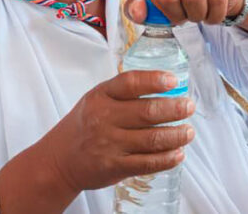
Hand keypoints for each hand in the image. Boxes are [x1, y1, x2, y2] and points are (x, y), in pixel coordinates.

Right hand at [40, 71, 195, 193]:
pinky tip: (178, 154)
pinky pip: (147, 163)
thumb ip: (125, 93)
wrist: (58, 160)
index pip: (130, 83)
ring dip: (176, 135)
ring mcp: (108, 143)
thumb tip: (167, 86)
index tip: (173, 81)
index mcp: (101, 96)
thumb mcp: (97, 99)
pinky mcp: (113, 166)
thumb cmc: (85, 125)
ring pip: (152, 139)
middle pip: (147, 112)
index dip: (154, 80)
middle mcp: (104, 118)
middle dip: (175, 109)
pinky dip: (167, 159)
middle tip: (189, 107)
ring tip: (189, 132)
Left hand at [127, 0, 244, 24]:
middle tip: (195, 14)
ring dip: (214, 14)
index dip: (175, 15)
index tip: (177, 15)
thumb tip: (137, 11)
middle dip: (197, 16)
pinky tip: (219, 2)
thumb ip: (138, 11)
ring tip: (208, 12)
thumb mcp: (155, 6)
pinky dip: (227, 6)